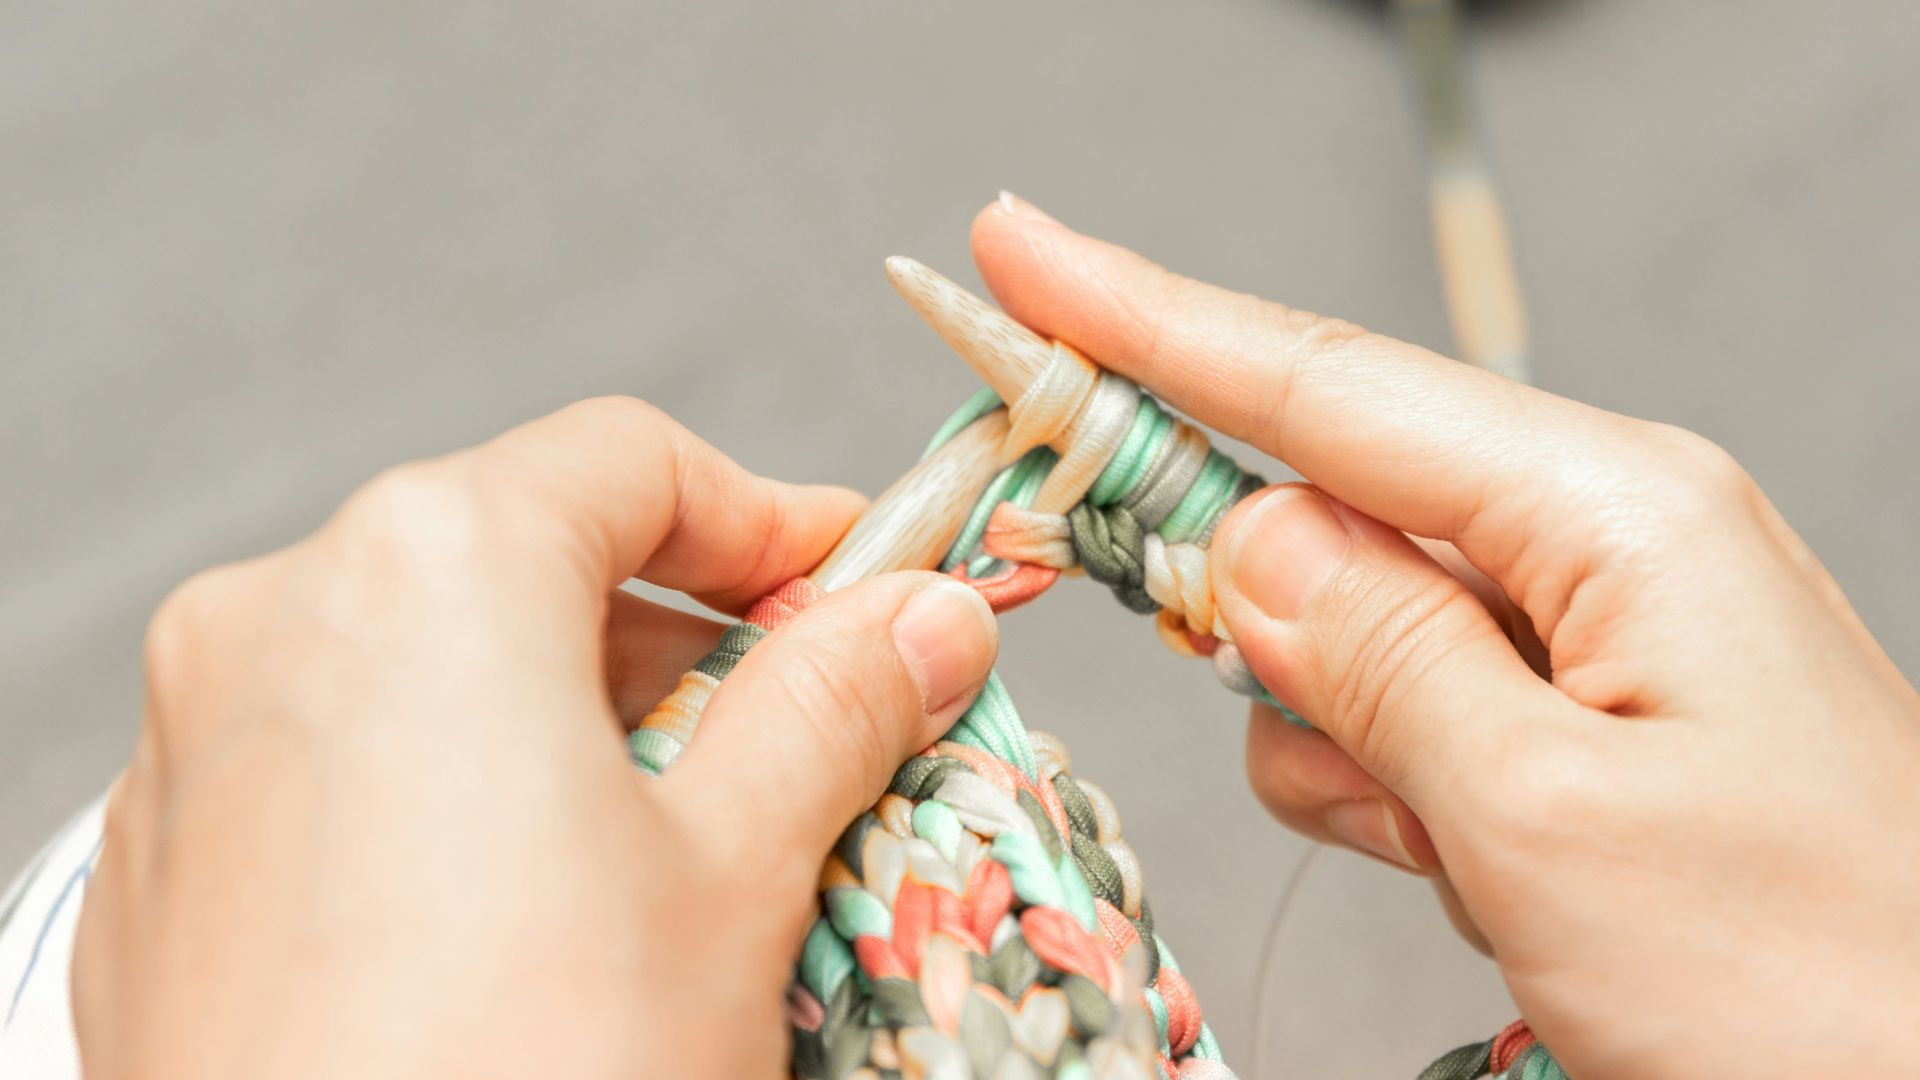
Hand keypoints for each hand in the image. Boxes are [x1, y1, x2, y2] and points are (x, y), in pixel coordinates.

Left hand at [72, 398, 998, 1077]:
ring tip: (676, 855)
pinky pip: (337, 774)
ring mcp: (196, 753)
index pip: (631, 463)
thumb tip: (924, 620)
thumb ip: (834, 704)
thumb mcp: (736, 872)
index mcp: (424, 570)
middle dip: (680, 641)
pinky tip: (533, 925)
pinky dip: (453, 799)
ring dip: (571, 726)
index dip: (776, 521)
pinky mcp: (166, 876)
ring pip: (426, 670)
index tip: (866, 591)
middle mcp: (275, 624)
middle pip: (524, 560)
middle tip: (800, 736)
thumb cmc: (533, 1072)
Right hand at [973, 196, 1919, 1078]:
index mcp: (1613, 512)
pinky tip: (1474, 866)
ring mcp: (1596, 636)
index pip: (1325, 386)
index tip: (1019, 255)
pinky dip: (1397, 791)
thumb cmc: (1824, 982)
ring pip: (1352, 634)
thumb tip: (1242, 540)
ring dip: (1347, 743)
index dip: (1146, 321)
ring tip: (1456, 852)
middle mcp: (1605, 543)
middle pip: (1329, 505)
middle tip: (1285, 710)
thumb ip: (1376, 658)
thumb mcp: (1550, 821)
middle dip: (1258, 610)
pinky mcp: (1581, 722)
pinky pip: (1409, 715)